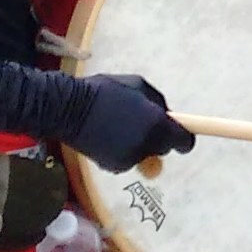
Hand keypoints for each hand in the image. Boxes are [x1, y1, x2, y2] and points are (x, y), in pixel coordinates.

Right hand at [68, 73, 196, 171]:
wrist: (67, 110)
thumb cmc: (103, 91)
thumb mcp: (137, 84)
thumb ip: (157, 102)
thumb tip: (168, 114)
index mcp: (156, 123)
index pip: (184, 141)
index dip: (183, 138)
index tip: (179, 134)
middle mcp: (147, 145)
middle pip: (164, 148)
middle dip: (158, 137)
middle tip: (140, 122)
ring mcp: (130, 158)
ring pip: (144, 153)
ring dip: (139, 143)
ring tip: (118, 126)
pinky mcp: (114, 167)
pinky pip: (127, 159)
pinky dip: (123, 150)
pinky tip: (107, 136)